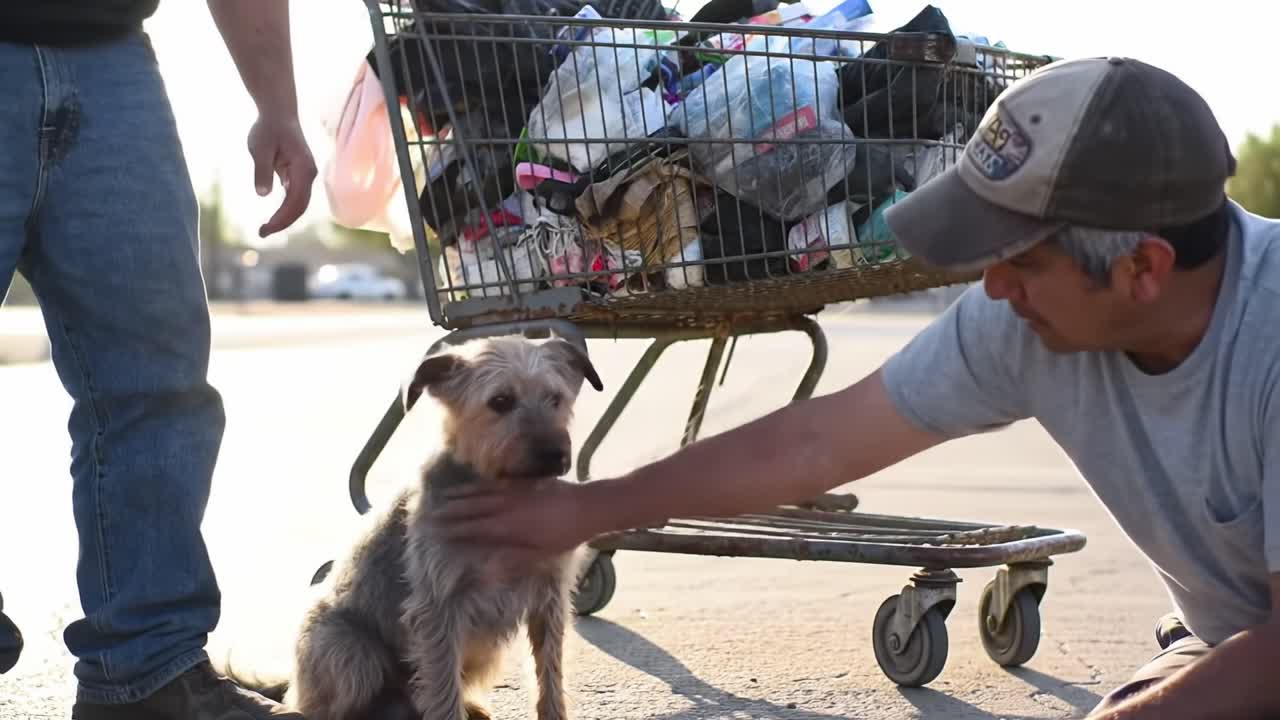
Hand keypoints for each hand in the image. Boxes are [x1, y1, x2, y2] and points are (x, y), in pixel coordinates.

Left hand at [247, 114, 316, 236]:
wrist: (278, 113)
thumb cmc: (268, 128)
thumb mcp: (260, 147)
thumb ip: (262, 170)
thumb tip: (262, 195)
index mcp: (304, 169)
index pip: (296, 201)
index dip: (282, 218)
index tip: (264, 229)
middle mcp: (309, 175)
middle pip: (300, 207)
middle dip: (283, 223)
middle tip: (261, 233)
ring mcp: (306, 176)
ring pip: (299, 204)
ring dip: (284, 219)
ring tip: (264, 229)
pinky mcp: (299, 176)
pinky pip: (295, 198)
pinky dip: (285, 210)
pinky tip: (272, 218)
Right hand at [433, 478, 603, 562]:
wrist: (586, 507)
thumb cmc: (563, 536)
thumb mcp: (540, 556)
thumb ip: (511, 562)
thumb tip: (484, 573)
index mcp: (508, 528)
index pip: (474, 529)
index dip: (454, 531)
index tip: (437, 532)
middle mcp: (506, 508)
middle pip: (472, 509)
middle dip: (451, 512)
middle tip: (431, 515)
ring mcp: (513, 493)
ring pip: (481, 494)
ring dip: (461, 496)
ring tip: (444, 498)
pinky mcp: (522, 483)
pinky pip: (495, 483)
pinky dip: (480, 485)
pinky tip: (473, 485)